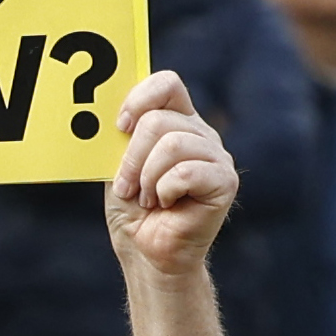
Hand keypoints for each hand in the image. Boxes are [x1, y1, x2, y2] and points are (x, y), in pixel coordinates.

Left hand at [105, 69, 236, 281]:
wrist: (146, 251)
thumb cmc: (132, 208)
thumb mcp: (116, 165)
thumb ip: (120, 136)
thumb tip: (109, 116)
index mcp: (177, 120)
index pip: (167, 83)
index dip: (139, 99)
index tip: (119, 127)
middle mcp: (201, 133)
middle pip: (160, 119)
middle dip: (132, 157)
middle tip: (128, 186)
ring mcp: (216, 156)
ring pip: (172, 144)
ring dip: (147, 177)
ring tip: (147, 198)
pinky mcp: (225, 181)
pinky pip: (186, 172)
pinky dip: (164, 191)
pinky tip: (165, 204)